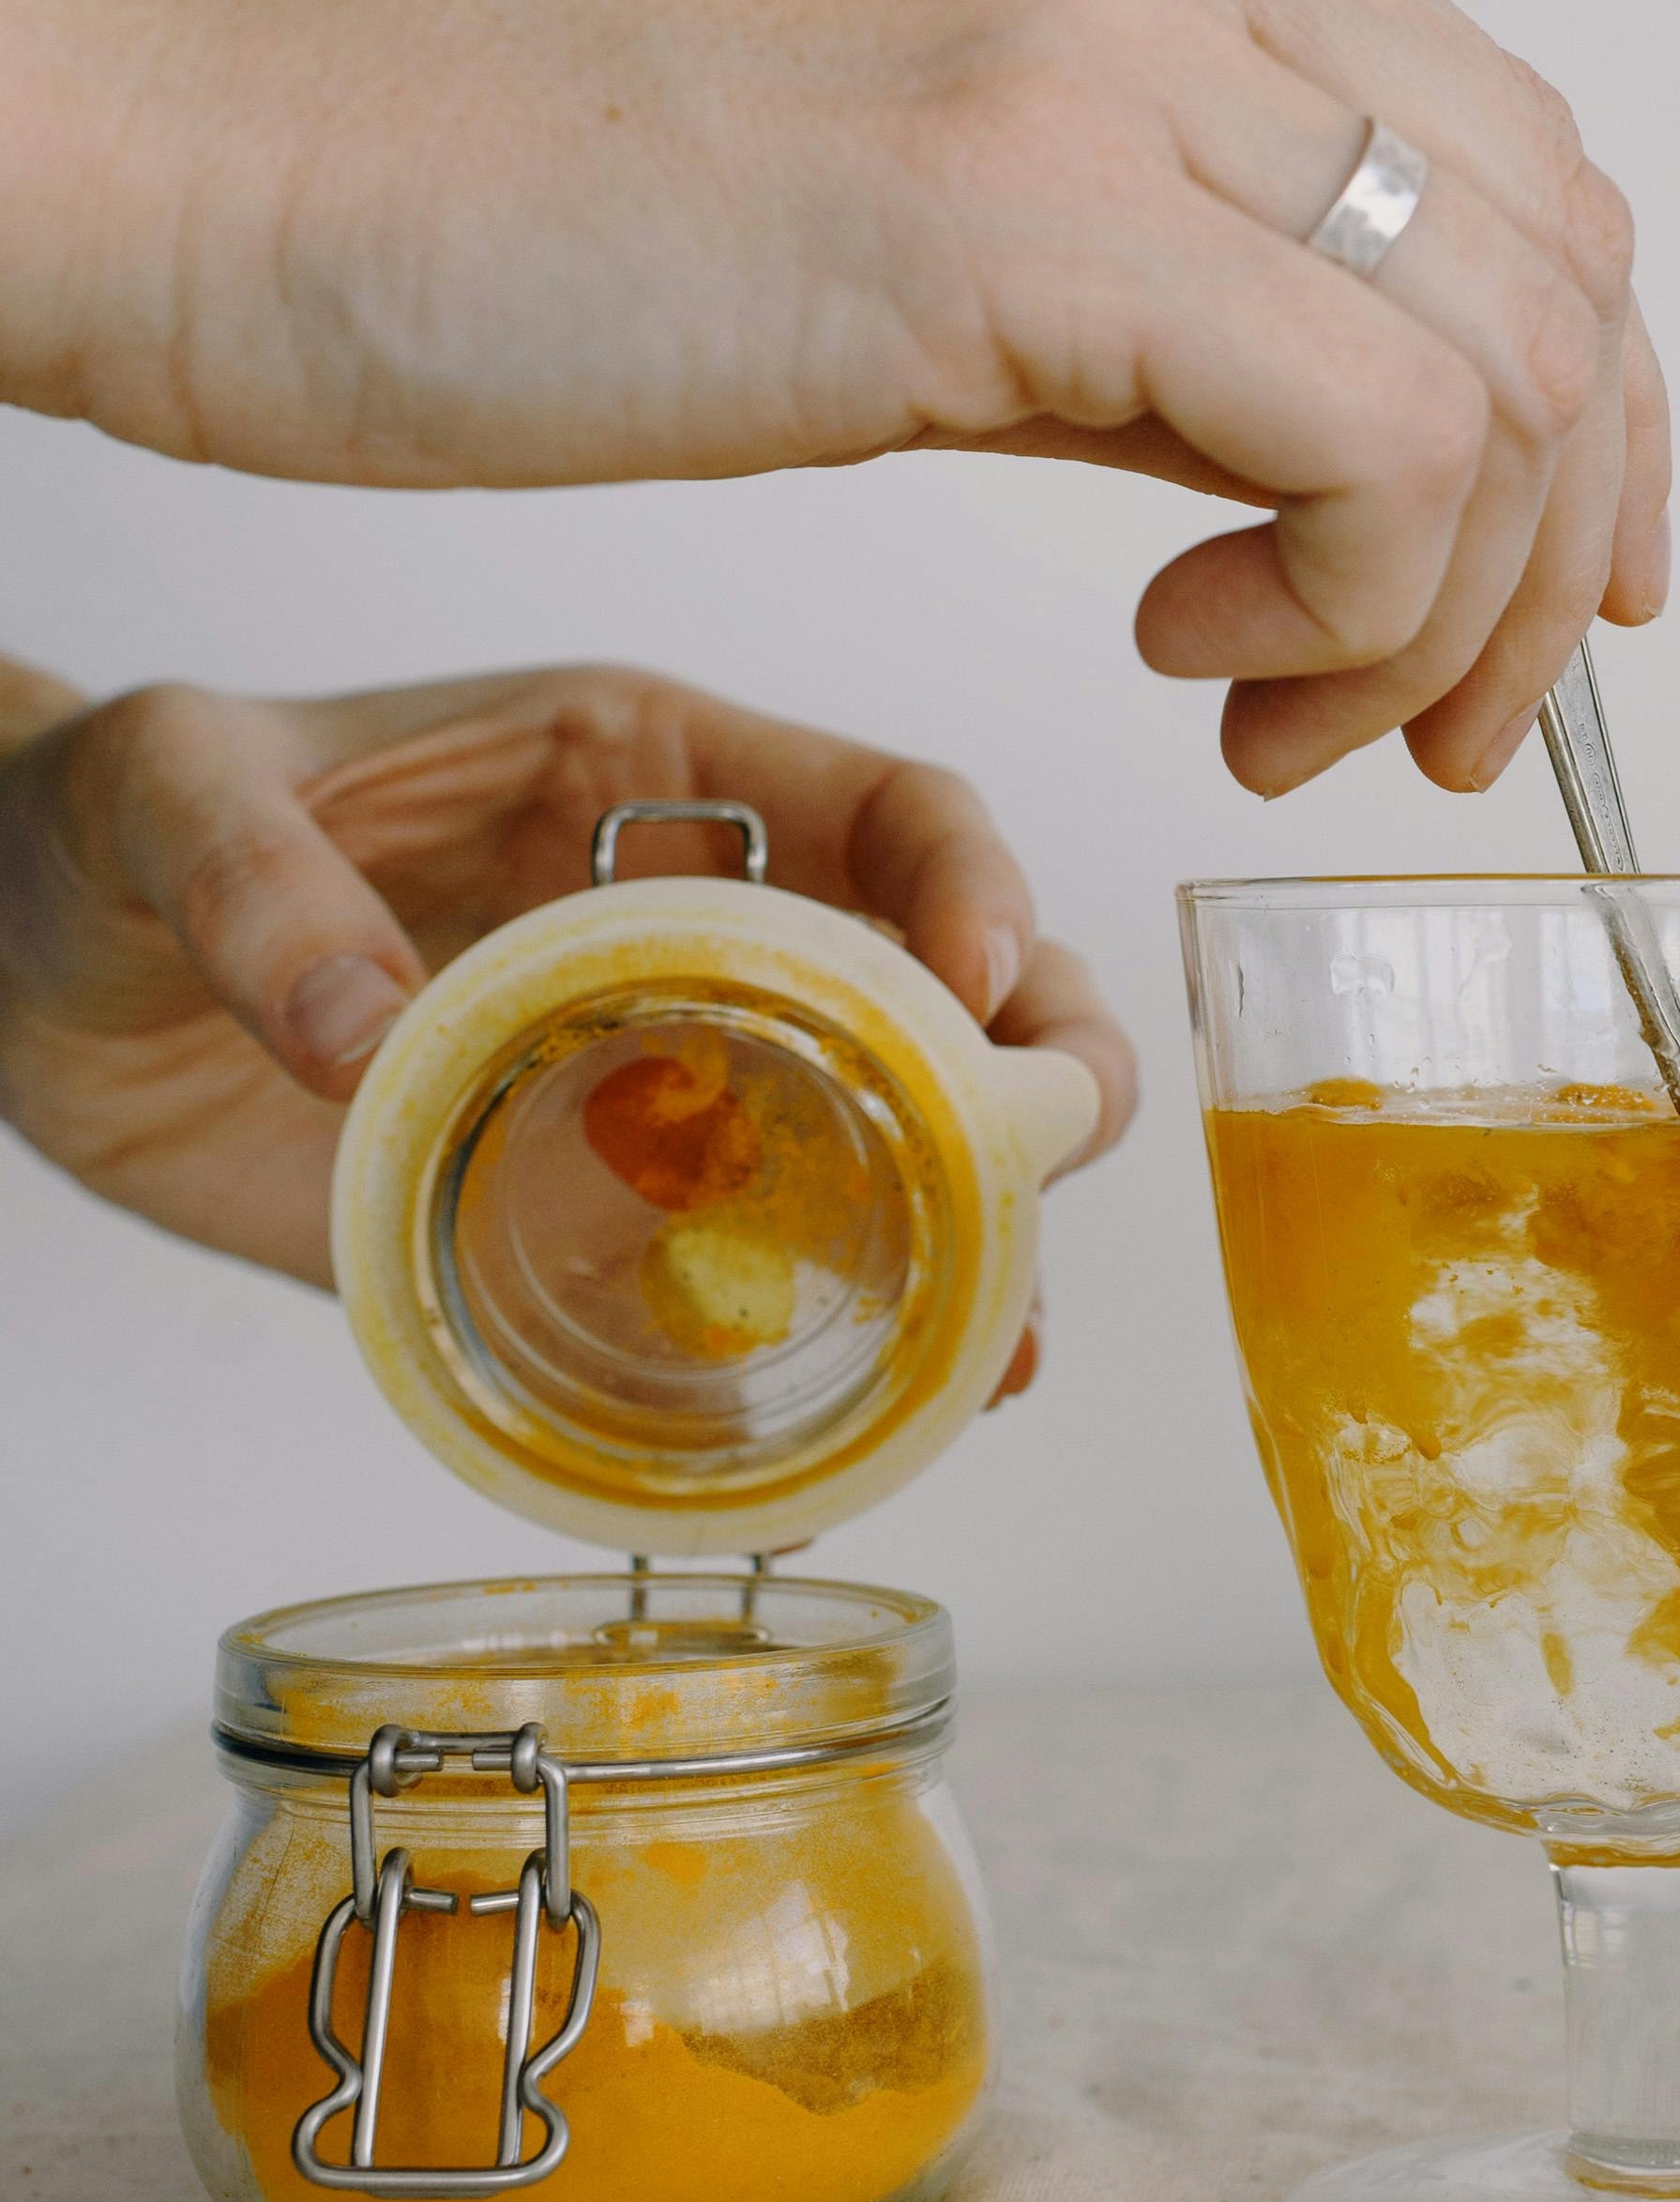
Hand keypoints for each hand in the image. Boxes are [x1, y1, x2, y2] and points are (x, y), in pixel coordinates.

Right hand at [0, 0, 1669, 793]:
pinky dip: (1353, 601)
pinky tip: (1187, 656)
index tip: (1528, 582)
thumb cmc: (465, 171)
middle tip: (1418, 715)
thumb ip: (1135, 264)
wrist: (199, 136)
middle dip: (1551, 543)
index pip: (1499, 143)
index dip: (1580, 405)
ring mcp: (1097, 24)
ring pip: (1506, 354)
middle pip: (1555, 250)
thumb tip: (1304, 450)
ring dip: (1452, 607)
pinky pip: (1378, 437)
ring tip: (1274, 711)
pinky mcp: (1017, 196)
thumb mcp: (893, 164)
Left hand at [0, 663, 1134, 1399]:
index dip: (967, 877)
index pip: (884, 807)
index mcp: (648, 780)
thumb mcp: (168, 792)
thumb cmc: (108, 825)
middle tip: (1055, 1152)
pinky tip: (889, 1421)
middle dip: (1036, 1064)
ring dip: (977, 1243)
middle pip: (947, 987)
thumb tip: (362, 1035)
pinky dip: (831, 1350)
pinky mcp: (580, 1223)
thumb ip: (257, 883)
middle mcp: (695, 935)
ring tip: (1006, 1348)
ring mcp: (655, 1090)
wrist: (17, 968)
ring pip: (884, 1155)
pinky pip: (742, 1289)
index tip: (972, 975)